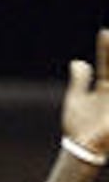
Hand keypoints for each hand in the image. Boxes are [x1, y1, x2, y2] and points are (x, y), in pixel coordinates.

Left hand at [62, 29, 108, 153]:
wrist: (82, 148)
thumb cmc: (78, 126)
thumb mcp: (76, 99)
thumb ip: (79, 80)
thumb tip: (77, 62)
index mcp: (106, 87)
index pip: (108, 63)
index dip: (107, 48)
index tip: (104, 32)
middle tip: (107, 33)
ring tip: (108, 48)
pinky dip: (108, 82)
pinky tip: (107, 85)